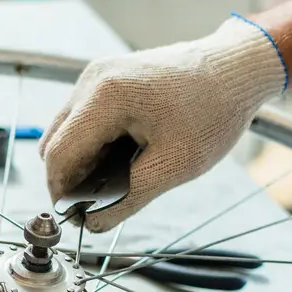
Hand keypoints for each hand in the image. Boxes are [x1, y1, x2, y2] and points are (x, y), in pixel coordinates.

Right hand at [40, 18, 286, 231]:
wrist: (236, 67)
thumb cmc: (213, 111)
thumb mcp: (174, 165)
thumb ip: (128, 198)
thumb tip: (93, 224)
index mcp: (105, 97)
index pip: (59, 153)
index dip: (61, 191)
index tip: (76, 217)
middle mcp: (93, 79)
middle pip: (54, 141)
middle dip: (69, 177)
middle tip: (95, 204)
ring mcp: (97, 74)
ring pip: (65, 129)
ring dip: (81, 159)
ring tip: (113, 180)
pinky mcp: (106, 76)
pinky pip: (82, 116)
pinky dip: (92, 141)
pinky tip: (121, 156)